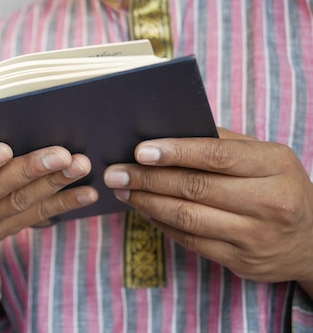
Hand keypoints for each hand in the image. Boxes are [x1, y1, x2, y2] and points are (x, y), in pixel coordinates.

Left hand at [104, 128, 312, 287]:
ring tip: (122, 190)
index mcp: (275, 166)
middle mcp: (270, 203)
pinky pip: (190, 241)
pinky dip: (161, 223)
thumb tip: (167, 133)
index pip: (217, 156)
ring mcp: (256, 237)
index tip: (140, 151)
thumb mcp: (265, 157)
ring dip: (147, 202)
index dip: (175, 152)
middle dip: (148, 179)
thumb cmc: (278, 186)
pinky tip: (144, 209)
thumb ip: (222, 143)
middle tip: (115, 172)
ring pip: (187, 217)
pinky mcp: (241, 262)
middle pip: (195, 188)